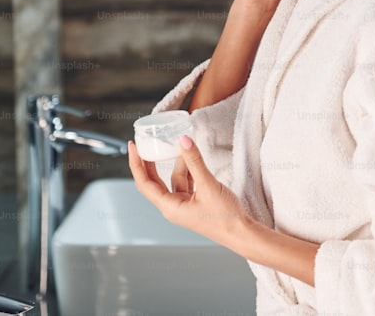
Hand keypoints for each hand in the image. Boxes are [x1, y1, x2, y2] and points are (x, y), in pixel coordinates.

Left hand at [127, 135, 248, 248]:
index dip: (136, 164)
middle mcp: (173, 207)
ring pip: (173, 179)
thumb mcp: (208, 185)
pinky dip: (188, 170)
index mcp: (170, 207)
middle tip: (146, 144)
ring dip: (177, 163)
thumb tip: (183, 141)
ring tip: (182, 147)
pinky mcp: (194, 202)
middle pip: (154, 181)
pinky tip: (193, 159)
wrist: (241, 233)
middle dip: (150, 162)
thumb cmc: (225, 217)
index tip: (133, 146)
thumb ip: (195, 161)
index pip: (144, 183)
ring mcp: (183, 205)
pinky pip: (185, 182)